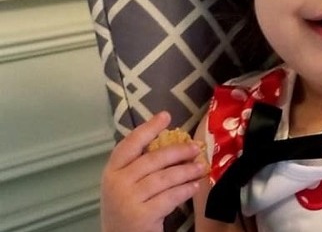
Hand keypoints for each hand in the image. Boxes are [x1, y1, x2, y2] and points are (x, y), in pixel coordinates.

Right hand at [101, 111, 206, 231]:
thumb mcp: (125, 184)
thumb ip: (139, 166)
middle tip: (196, 147)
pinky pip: (170, 197)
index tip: (165, 116)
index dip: (148, 128)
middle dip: (178, 151)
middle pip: (152, 159)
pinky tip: (194, 186)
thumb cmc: (126, 208)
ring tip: (200, 166)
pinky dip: (185, 190)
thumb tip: (172, 143)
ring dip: (187, 170)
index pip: (129, 144)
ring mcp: (128, 200)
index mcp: (112, 171)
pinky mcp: (142, 216)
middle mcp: (117, 183)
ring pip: (165, 178)